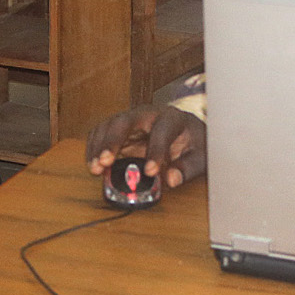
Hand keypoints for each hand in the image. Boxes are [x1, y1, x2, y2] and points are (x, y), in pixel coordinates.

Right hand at [85, 104, 207, 191]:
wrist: (188, 134)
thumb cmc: (194, 144)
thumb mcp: (200, 157)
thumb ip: (188, 168)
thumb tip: (172, 179)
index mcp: (172, 118)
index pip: (161, 131)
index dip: (155, 150)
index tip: (151, 172)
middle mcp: (148, 114)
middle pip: (125, 120)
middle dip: (113, 141)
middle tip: (105, 162)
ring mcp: (132, 120)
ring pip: (109, 125)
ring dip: (98, 146)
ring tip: (95, 168)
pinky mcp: (121, 130)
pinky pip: (102, 133)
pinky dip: (94, 148)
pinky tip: (93, 164)